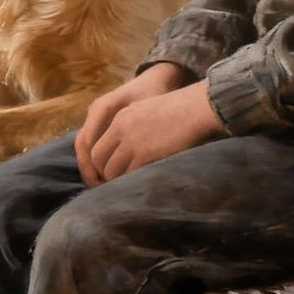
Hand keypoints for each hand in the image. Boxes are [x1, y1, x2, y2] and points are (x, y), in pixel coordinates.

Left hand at [74, 63, 221, 184]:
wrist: (196, 108)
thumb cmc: (180, 110)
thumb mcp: (148, 110)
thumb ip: (133, 127)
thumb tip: (128, 150)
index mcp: (121, 117)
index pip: (97, 146)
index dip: (102, 163)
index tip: (110, 172)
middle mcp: (121, 129)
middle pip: (99, 160)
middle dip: (105, 174)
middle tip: (115, 184)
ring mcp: (132, 142)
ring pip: (111, 170)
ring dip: (118, 180)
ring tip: (129, 185)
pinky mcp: (145, 154)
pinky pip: (130, 174)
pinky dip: (132, 181)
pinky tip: (141, 182)